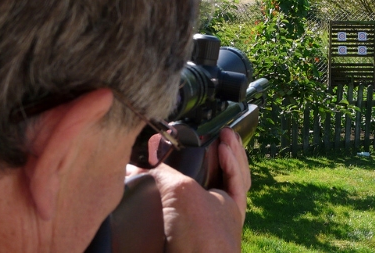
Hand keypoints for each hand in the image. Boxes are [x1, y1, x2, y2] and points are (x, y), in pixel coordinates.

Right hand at [149, 127, 250, 252]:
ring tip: (207, 163)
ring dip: (215, 178)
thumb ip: (161, 175)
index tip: (224, 132)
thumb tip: (136, 167)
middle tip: (224, 140)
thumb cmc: (201, 239)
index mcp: (232, 201)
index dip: (232, 148)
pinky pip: (195, 216)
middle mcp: (225, 216)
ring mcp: (211, 230)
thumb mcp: (181, 194)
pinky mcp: (192, 243)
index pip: (238, 168)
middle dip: (230, 159)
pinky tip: (178, 199)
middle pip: (233, 182)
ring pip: (216, 200)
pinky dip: (190, 201)